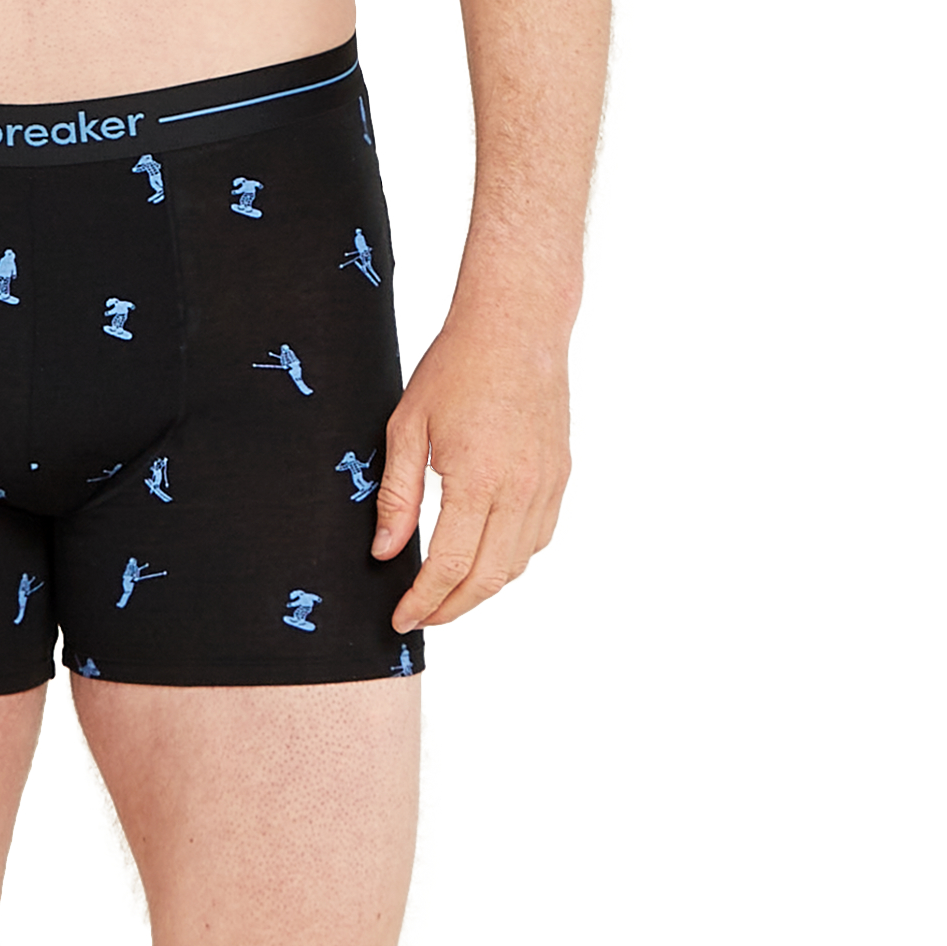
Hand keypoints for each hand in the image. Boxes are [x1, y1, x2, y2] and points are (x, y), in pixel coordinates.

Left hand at [372, 315, 573, 631]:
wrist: (517, 328)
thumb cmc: (456, 368)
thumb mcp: (407, 427)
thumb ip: (397, 495)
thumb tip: (386, 553)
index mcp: (477, 480)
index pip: (451, 567)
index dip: (424, 601)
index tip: (403, 618)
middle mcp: (520, 490)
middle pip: (488, 578)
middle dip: (452, 608)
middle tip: (422, 616)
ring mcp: (547, 485)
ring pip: (517, 564)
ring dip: (482, 588)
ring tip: (448, 592)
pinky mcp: (560, 476)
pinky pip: (539, 538)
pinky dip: (511, 559)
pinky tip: (484, 555)